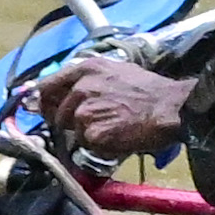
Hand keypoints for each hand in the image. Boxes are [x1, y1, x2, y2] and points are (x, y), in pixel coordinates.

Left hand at [32, 55, 195, 160]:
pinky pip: (88, 145)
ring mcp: (85, 112)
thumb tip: (65, 89)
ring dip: (88, 134)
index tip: (47, 109)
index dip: (45, 101)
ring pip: (74, 131)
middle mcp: (81, 88)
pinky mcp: (93, 133)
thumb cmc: (148, 89)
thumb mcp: (115, 70)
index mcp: (85, 69)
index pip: (46, 86)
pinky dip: (101, 146)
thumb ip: (86, 78)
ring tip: (113, 127)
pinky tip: (119, 136)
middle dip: (70, 122)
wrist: (170, 107)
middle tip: (93, 123)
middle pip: (57, 113)